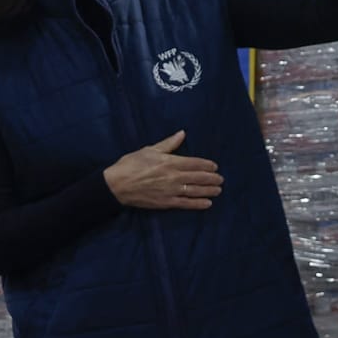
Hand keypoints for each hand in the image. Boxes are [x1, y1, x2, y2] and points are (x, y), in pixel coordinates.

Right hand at [104, 130, 221, 210]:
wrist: (117, 185)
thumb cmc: (131, 165)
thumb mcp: (149, 150)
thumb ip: (168, 144)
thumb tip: (182, 133)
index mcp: (169, 162)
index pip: (194, 163)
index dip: (206, 165)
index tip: (215, 167)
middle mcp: (173, 177)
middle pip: (197, 177)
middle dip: (211, 178)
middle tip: (221, 180)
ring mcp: (170, 191)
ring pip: (195, 190)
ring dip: (208, 190)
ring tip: (218, 190)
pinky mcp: (166, 203)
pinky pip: (186, 203)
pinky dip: (198, 204)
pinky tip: (207, 203)